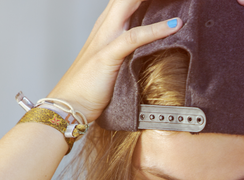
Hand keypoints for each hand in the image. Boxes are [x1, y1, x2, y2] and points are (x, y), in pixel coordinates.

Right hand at [47, 0, 182, 121]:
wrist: (68, 106)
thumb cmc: (89, 88)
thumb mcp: (112, 62)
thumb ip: (127, 51)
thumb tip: (151, 49)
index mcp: (105, 26)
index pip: (125, 2)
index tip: (167, 0)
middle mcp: (104, 27)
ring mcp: (105, 40)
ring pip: (128, 6)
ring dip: (152, 0)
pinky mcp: (108, 56)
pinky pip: (135, 37)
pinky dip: (157, 29)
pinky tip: (175, 25)